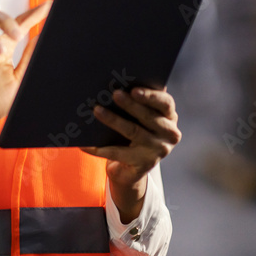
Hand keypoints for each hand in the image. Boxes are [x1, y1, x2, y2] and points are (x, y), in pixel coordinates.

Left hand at [79, 85, 180, 221]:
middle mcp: (169, 134)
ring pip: (133, 132)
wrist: (131, 169)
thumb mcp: (140, 118)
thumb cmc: (135, 132)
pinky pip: (118, 153)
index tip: (134, 90)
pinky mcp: (144, 165)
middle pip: (148, 116)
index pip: (165, 103)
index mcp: (169, 116)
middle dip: (130, 104)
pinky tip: (86, 143)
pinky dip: (100, 148)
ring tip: (97, 110)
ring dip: (113, 120)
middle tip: (114, 94)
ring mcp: (158, 151)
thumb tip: (116, 86)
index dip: (151, 96)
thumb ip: (137, 102)